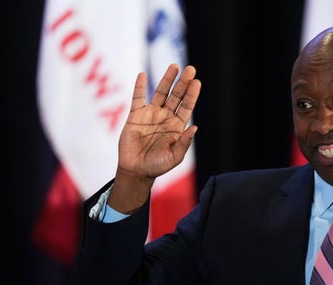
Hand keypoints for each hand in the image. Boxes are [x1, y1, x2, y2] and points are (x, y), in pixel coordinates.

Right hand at [109, 64, 200, 212]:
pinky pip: (137, 98)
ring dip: (167, 80)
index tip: (197, 82)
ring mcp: (151, 114)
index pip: (186, 106)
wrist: (136, 170)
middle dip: (183, 83)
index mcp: (177, 126)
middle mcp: (165, 117)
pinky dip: (139, 87)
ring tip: (174, 67)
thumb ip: (184, 142)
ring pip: (160, 93)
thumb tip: (195, 127)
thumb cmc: (157, 165)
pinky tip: (142, 75)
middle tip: (190, 69)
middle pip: (176, 96)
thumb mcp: (174, 156)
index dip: (192, 94)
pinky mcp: (135, 115)